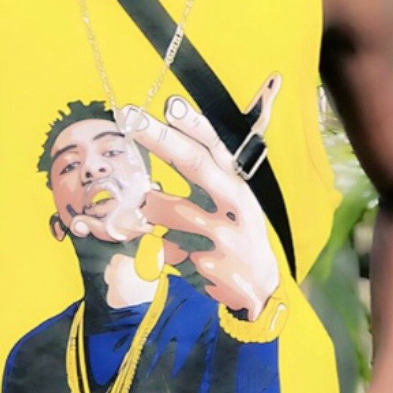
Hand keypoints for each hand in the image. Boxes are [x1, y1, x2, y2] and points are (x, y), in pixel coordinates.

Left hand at [122, 76, 282, 318]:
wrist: (260, 286)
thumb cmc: (236, 232)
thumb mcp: (230, 200)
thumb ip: (205, 174)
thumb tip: (166, 134)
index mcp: (237, 184)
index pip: (216, 148)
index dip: (194, 125)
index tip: (171, 105)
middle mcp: (236, 203)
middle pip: (196, 164)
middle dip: (161, 139)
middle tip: (133, 120)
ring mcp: (225, 235)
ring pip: (173, 209)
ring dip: (150, 205)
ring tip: (142, 206)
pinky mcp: (212, 264)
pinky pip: (167, 248)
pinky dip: (155, 245)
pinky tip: (159, 248)